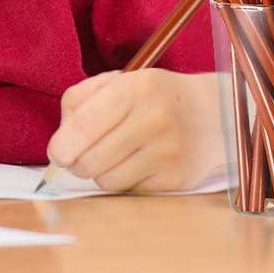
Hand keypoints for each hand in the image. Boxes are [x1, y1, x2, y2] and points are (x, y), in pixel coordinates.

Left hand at [48, 70, 222, 192]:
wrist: (214, 114)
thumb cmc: (155, 98)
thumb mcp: (122, 81)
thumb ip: (81, 100)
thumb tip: (60, 142)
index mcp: (137, 87)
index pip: (84, 125)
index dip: (61, 146)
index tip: (58, 153)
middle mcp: (154, 117)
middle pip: (89, 161)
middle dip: (79, 162)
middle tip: (89, 153)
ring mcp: (168, 149)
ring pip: (105, 180)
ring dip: (103, 172)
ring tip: (119, 155)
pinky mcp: (176, 177)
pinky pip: (128, 190)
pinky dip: (126, 181)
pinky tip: (141, 163)